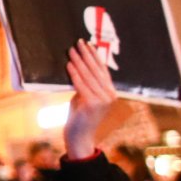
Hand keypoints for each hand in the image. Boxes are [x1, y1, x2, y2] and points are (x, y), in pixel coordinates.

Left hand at [63, 40, 115, 160]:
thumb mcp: (84, 97)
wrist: (79, 138)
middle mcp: (110, 95)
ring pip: (88, 76)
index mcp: (111, 93)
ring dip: (79, 61)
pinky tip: (69, 65)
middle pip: (96, 70)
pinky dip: (75, 74)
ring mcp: (102, 100)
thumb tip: (79, 67)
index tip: (87, 45)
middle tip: (78, 42)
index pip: (103, 70)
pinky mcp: (92, 104)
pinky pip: (81, 85)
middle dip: (86, 55)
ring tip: (71, 50)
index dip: (95, 56)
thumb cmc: (79, 117)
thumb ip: (86, 85)